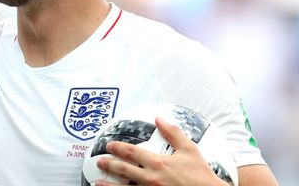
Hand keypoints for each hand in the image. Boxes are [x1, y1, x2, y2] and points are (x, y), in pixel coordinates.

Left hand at [94, 117, 226, 185]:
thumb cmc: (201, 176)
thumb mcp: (189, 150)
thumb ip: (173, 133)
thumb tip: (160, 119)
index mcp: (158, 163)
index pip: (131, 153)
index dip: (118, 148)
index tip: (109, 145)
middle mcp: (151, 178)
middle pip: (123, 170)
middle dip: (109, 164)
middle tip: (100, 161)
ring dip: (109, 184)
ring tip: (97, 182)